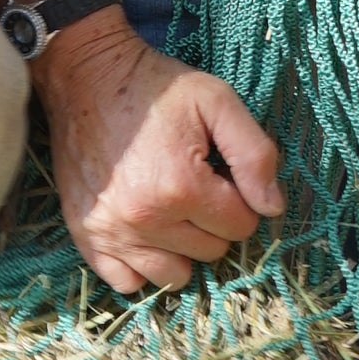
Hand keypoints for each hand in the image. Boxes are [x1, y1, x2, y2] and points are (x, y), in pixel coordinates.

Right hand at [35, 13, 284, 295]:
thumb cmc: (155, 88)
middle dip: (212, 222)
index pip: (241, 226)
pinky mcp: (86, 237)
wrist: (86, 77)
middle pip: (210, 252)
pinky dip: (141, 265)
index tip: (220, 173)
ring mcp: (112, 232)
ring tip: (171, 210)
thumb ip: (255, 155)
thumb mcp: (217, 102)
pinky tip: (145, 234)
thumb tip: (272, 208)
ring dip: (181, 249)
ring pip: (173, 276)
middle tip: (194, 184)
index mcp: (182, 187)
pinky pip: (126, 282)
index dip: (239, 198)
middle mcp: (146, 219)